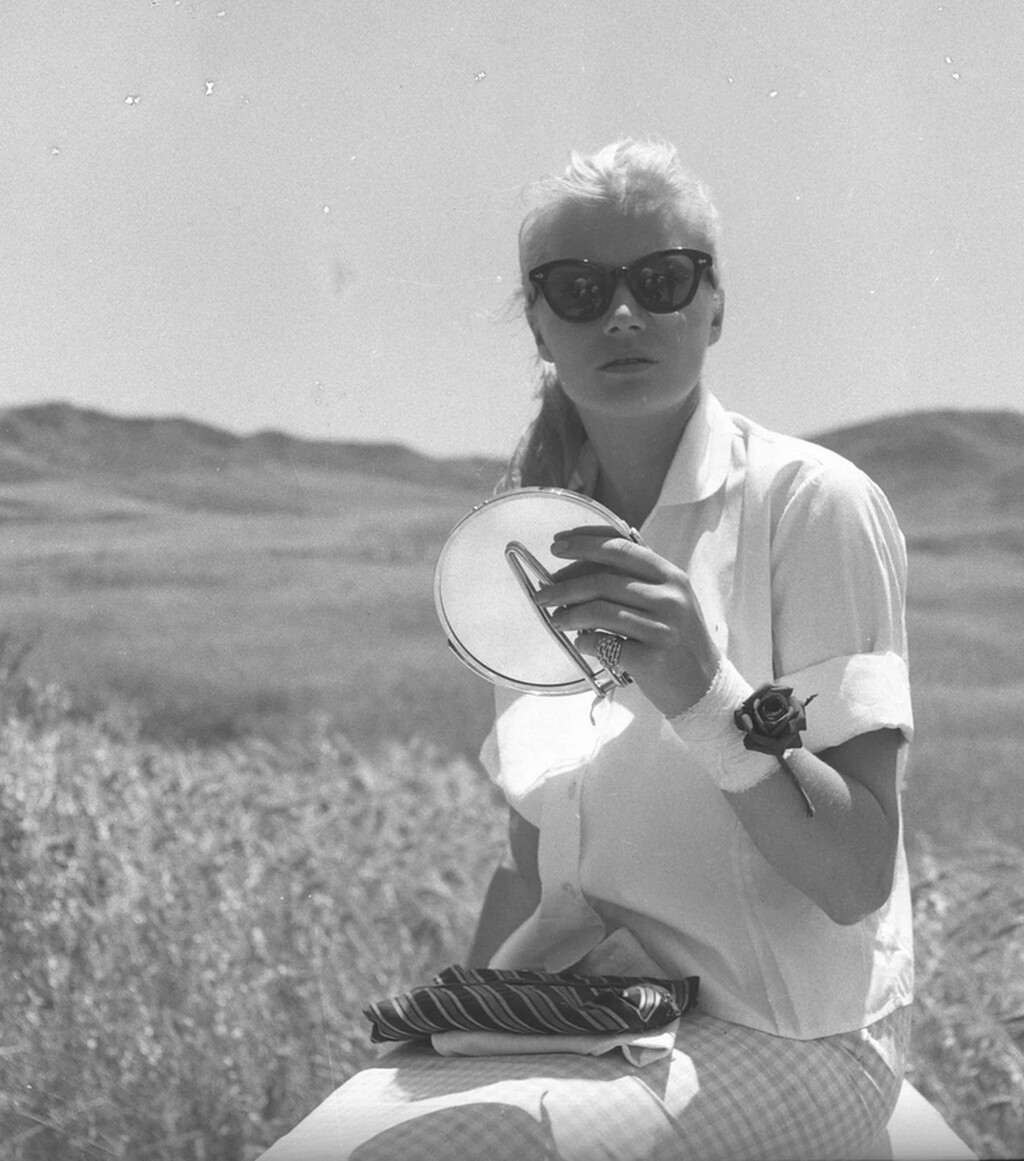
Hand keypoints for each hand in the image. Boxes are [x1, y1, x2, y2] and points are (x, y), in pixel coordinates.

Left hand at [535, 525, 720, 716]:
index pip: (621, 548)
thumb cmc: (676, 640)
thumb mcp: (666, 600)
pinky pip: (606, 645)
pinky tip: (581, 643)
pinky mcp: (654, 660)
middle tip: (543, 593)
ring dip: (569, 615)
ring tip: (555, 620)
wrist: (705, 687)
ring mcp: (663, 629)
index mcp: (670, 576)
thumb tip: (574, 572)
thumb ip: (632, 581)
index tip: (557, 543)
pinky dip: (586, 642)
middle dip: (564, 584)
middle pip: (604, 580)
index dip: (584, 543)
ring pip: (600, 612)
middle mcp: (670, 598)